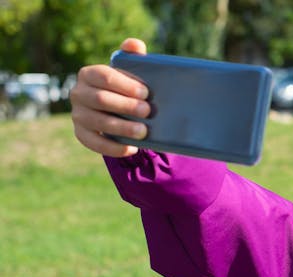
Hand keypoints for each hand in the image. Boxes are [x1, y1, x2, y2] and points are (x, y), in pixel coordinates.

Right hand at [70, 38, 150, 156]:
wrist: (116, 111)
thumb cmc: (125, 88)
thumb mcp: (128, 72)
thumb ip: (132, 57)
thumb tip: (135, 45)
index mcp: (89, 74)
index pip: (104, 77)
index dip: (125, 85)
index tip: (146, 93)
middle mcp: (78, 93)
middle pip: (101, 100)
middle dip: (126, 106)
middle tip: (148, 112)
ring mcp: (78, 115)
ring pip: (99, 122)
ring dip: (122, 127)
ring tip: (143, 132)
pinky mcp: (81, 134)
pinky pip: (94, 143)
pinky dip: (113, 147)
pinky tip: (131, 148)